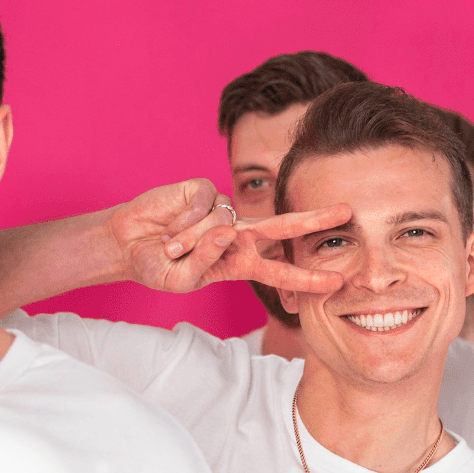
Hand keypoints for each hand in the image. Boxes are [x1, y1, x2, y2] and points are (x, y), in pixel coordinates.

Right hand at [103, 178, 348, 293]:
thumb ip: (205, 262)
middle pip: (283, 226)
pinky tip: (170, 228)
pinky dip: (185, 222)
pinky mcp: (202, 190)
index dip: (306, 277)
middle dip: (315, 219)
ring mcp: (222, 210)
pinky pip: (206, 206)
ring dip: (193, 242)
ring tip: (170, 248)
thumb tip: (227, 231)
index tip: (335, 282)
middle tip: (347, 211)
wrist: (126, 244)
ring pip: (224, 223)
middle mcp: (237, 234)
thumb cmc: (156, 266)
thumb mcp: (180, 279)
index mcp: (238, 262)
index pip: (279, 270)